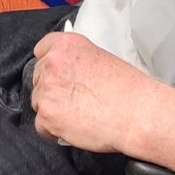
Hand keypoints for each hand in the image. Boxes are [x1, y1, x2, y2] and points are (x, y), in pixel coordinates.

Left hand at [31, 30, 165, 153]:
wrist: (136, 112)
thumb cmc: (126, 87)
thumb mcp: (100, 56)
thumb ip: (76, 60)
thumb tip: (67, 73)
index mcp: (66, 45)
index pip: (42, 49)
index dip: (49, 63)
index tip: (55, 73)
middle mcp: (52, 63)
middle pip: (38, 77)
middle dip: (50, 88)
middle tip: (72, 99)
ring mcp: (47, 90)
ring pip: (38, 101)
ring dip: (51, 109)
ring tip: (75, 115)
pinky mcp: (47, 117)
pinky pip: (41, 126)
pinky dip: (54, 130)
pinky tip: (73, 127)